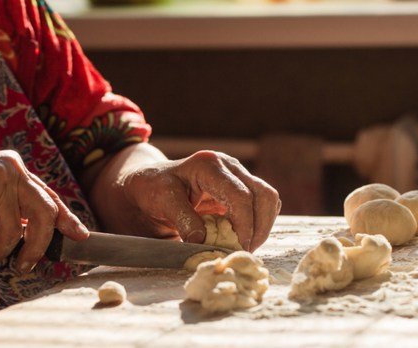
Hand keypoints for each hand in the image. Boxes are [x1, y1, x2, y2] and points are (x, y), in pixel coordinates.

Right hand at [0, 151, 88, 271]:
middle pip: (44, 215)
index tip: (79, 235)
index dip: (66, 218)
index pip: (49, 196)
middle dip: (37, 247)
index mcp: (15, 167)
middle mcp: (11, 169)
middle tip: (24, 266)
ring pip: (11, 234)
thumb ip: (12, 204)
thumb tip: (37, 233)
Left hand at [87, 146, 280, 251]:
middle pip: (264, 194)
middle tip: (244, 252)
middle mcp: (228, 166)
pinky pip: (262, 205)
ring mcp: (237, 175)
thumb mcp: (160, 201)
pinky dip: (259, 223)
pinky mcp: (240, 187)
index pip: (241, 195)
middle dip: (259, 227)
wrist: (148, 184)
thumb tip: (202, 241)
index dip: (245, 225)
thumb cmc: (151, 190)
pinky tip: (241, 238)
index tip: (238, 249)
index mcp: (208, 165)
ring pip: (269, 199)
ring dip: (262, 226)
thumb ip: (182, 218)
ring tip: (243, 247)